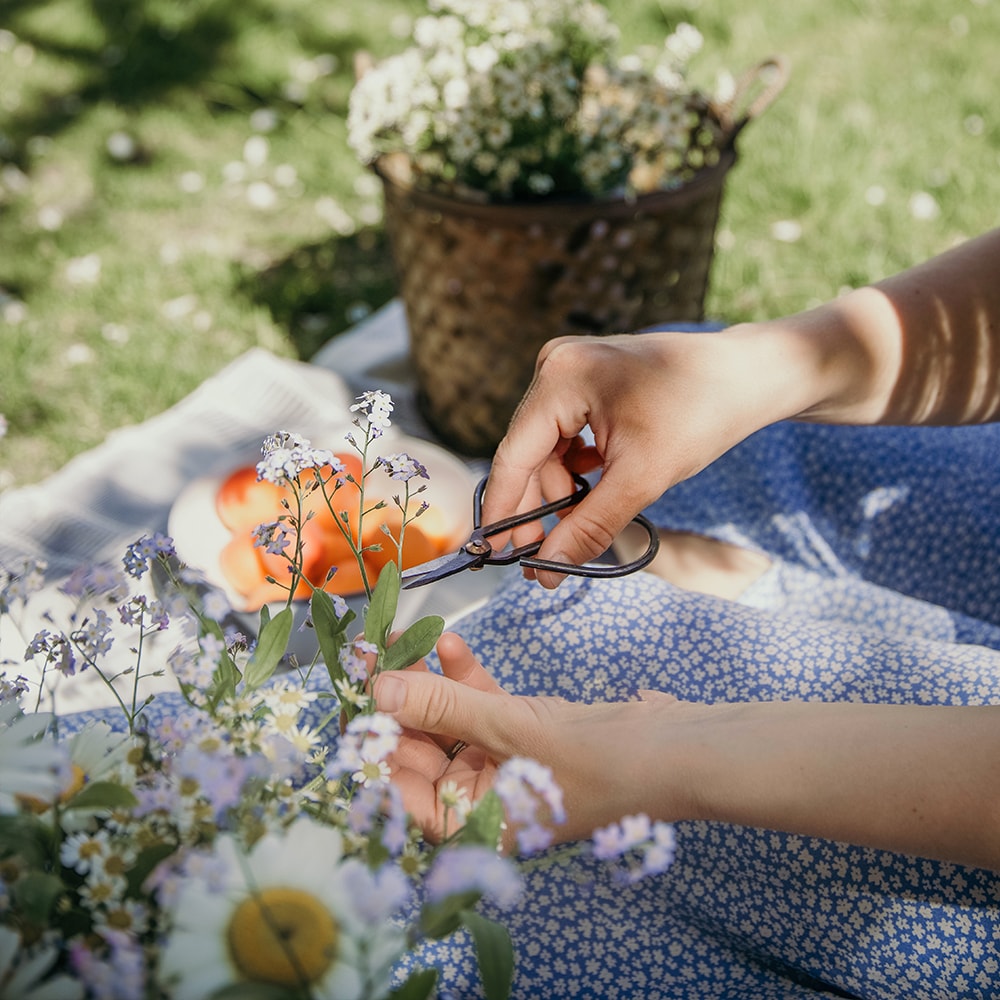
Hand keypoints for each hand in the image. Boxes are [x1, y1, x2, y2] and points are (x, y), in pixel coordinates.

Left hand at [374, 632, 701, 845]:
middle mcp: (482, 805)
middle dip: (397, 705)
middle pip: (421, 754)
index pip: (402, 801)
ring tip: (401, 640)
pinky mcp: (523, 734)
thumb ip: (442, 707)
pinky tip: (448, 643)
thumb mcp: (509, 730)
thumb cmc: (598, 761)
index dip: (374, 754)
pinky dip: (466, 678)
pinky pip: (481, 707)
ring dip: (428, 683)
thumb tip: (378, 688)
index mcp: (474, 831)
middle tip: (371, 659)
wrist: (677, 749)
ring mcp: (503, 767)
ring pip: (448, 723)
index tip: (355, 705)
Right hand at [482, 329, 801, 586]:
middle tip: (540, 564)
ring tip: (577, 529)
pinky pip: (565, 436)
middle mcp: (556, 366)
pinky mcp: (587, 382)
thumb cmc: (703, 414)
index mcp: (561, 378)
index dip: (502, 511)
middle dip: (536, 509)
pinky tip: (593, 492)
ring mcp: (570, 371)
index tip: (494, 556)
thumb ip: (589, 525)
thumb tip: (547, 569)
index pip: (514, 456)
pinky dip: (575, 470)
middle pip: (527, 454)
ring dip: (559, 492)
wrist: (748, 376)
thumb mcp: (643, 478)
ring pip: (546, 450)